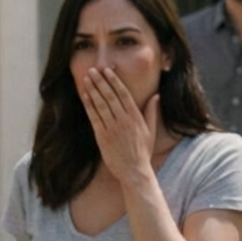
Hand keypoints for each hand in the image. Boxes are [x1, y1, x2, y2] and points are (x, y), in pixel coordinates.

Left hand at [79, 67, 158, 183]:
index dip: (114, 81)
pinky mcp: (102, 136)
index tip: (107, 70)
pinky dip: (89, 106)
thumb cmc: (142, 151)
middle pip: (110, 96)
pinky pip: (94, 118)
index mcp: (135, 117)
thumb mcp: (150, 130)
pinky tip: (85, 96)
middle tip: (93, 70)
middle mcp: (124, 120)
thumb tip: (156, 96)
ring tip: (86, 78)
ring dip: (93, 90)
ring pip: (101, 105)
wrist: (134, 170)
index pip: (124, 94)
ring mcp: (112, 128)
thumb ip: (151, 112)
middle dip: (101, 81)